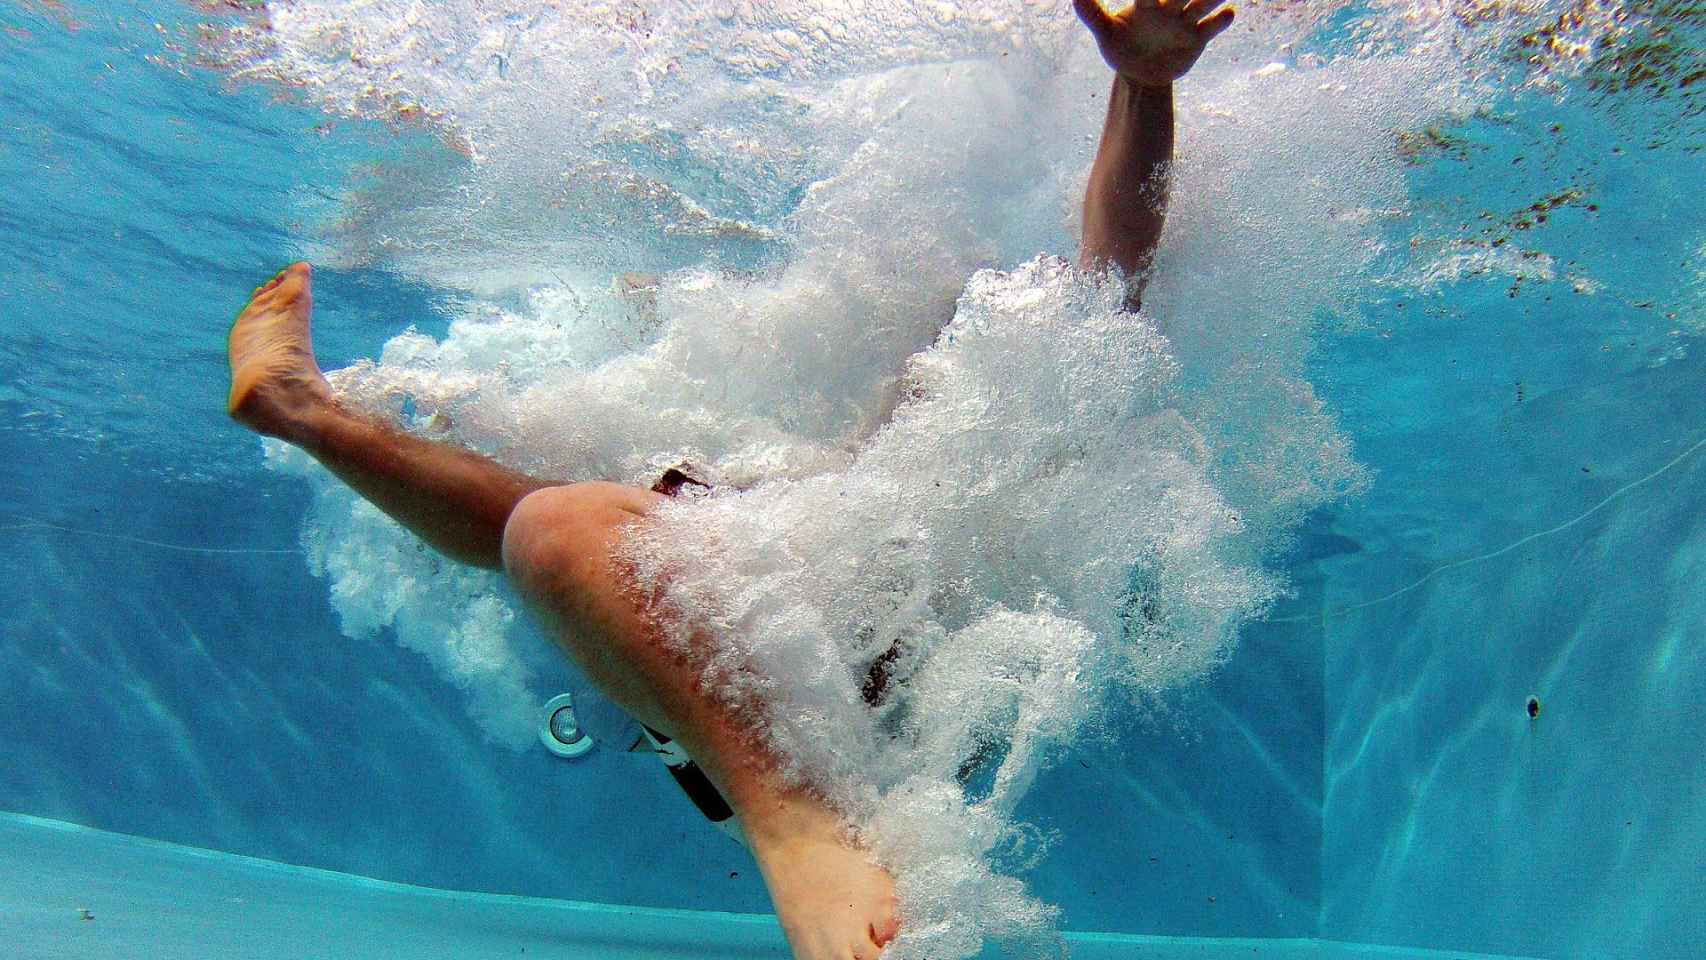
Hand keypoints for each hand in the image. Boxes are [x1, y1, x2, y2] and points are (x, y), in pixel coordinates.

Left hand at [1074, 0, 1234, 86]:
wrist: (1139, 72)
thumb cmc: (1121, 46)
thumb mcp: (1106, 32)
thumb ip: (1092, 14)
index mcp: (1146, 4)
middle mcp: (1168, 8)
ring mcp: (1185, 21)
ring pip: (1202, 4)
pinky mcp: (1197, 38)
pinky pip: (1212, 27)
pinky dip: (1221, 21)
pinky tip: (1228, 14)